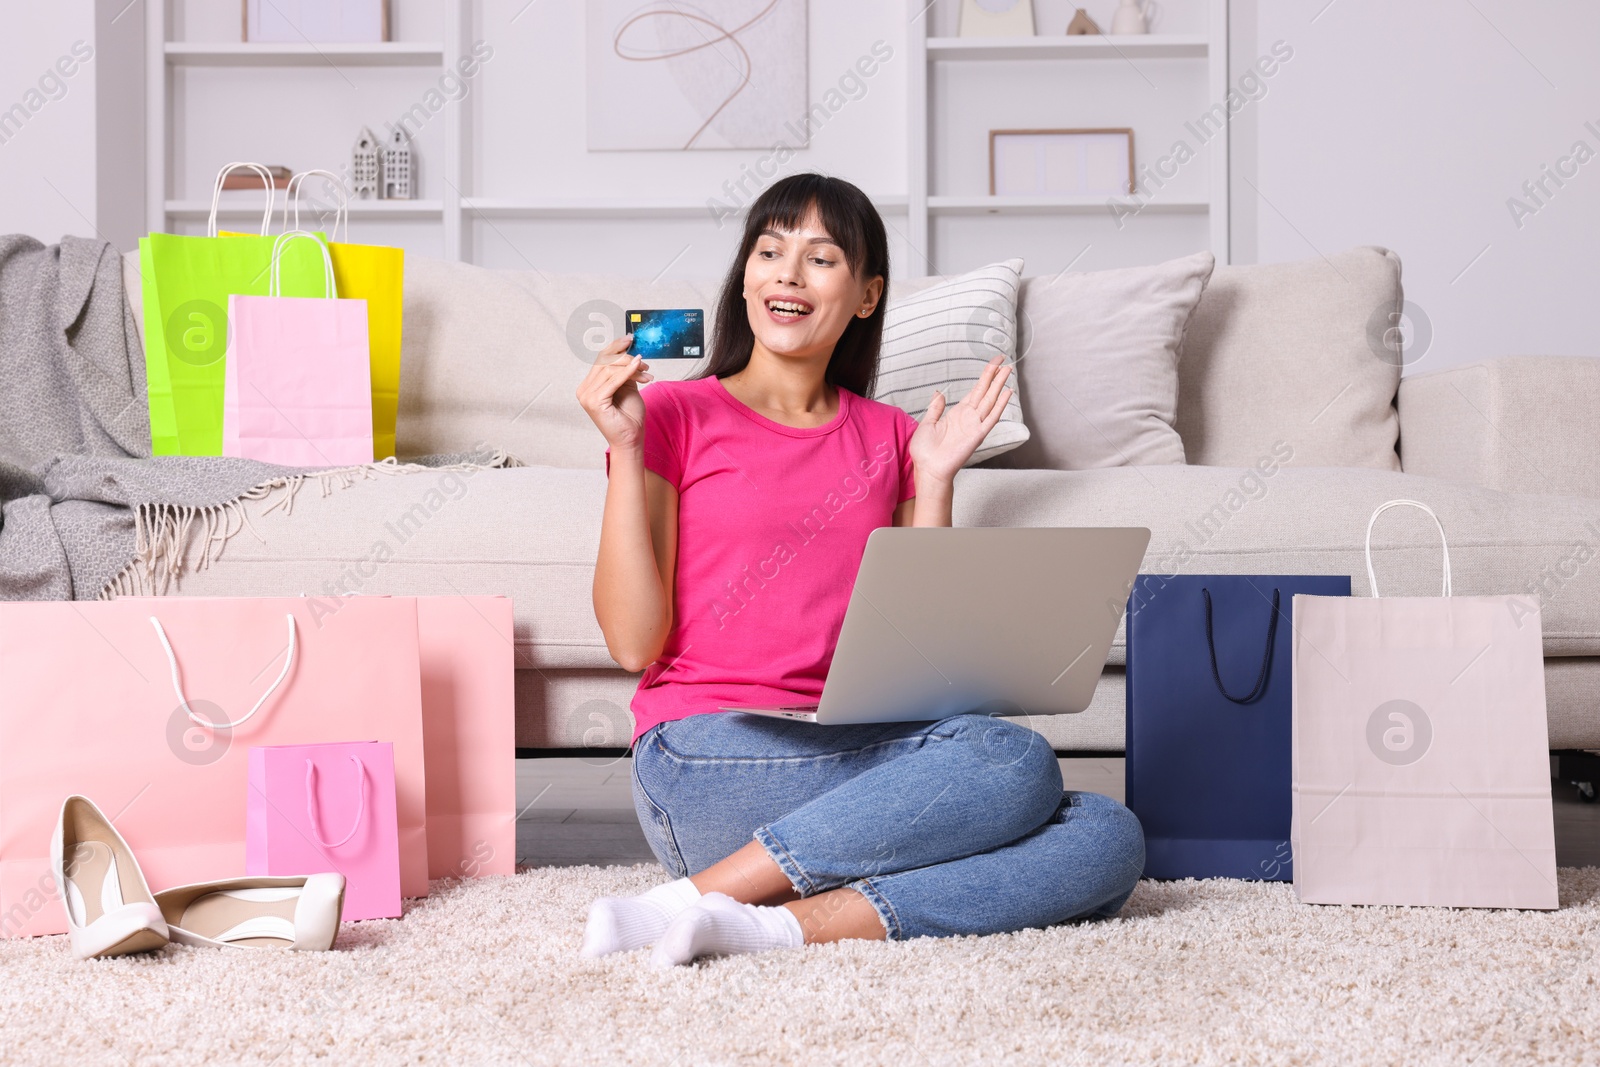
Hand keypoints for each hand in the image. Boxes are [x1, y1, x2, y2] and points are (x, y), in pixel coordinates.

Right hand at [576, 336, 653, 450]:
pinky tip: (639, 369)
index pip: (600, 359)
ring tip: (646, 373)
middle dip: (627, 359)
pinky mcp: (594, 401)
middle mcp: (584, 389)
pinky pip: (613, 380)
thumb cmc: (629, 417)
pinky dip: (627, 372)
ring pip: (610, 369)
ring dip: (632, 367)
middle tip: (645, 364)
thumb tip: (629, 352)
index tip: (629, 339)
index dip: (614, 347)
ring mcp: (587, 396)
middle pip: (605, 362)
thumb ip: (624, 371)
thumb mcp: (627, 387)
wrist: (630, 440)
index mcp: (588, 386)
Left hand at [908, 356, 1012, 484]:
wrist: (928, 469)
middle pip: (986, 392)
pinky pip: (991, 418)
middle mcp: (969, 417)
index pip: (975, 390)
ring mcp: (974, 425)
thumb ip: (936, 407)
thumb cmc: (926, 451)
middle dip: (995, 375)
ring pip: (990, 400)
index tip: (993, 364)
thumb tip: (939, 393)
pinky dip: (1000, 406)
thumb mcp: (927, 423)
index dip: (985, 376)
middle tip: (1005, 360)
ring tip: (1008, 370)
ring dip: (999, 385)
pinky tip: (1007, 393)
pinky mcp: (977, 435)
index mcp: (958, 413)